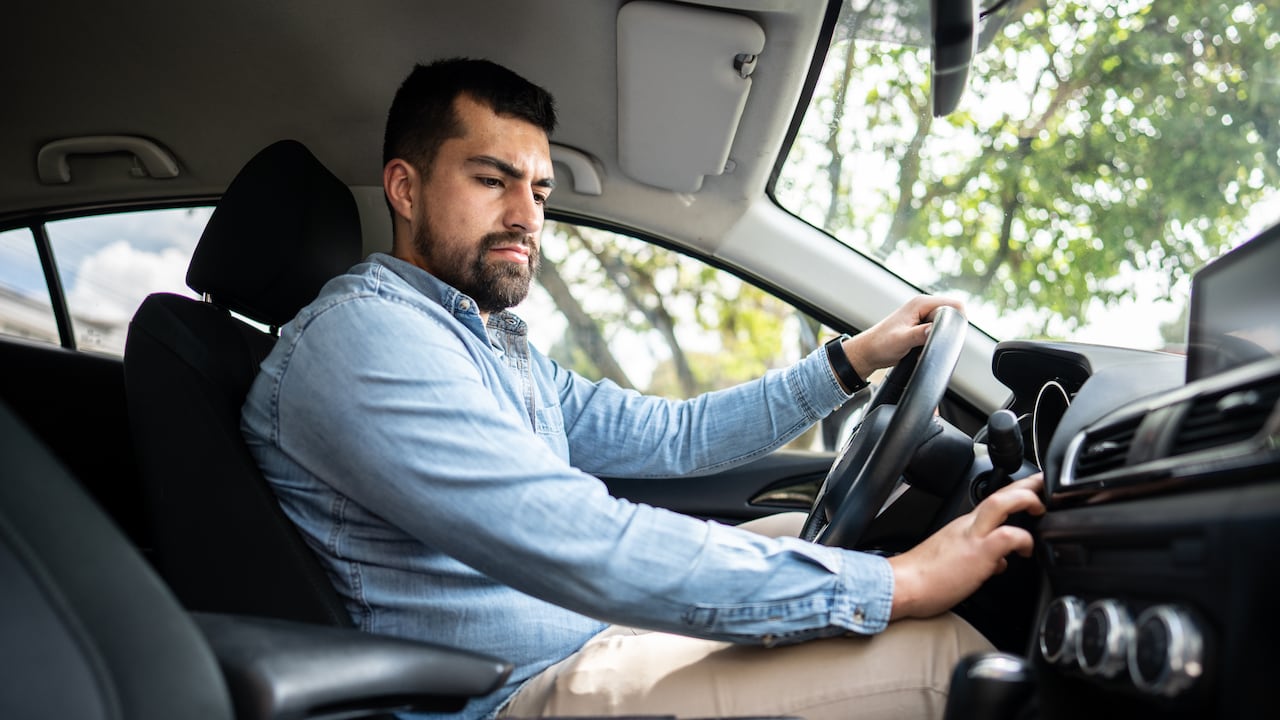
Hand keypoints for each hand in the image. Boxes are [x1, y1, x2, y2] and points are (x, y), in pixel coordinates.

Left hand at [843, 295, 963, 378]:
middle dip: (947, 331)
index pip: (954, 305)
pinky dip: (934, 341)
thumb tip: (935, 330)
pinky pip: (937, 331)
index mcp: (920, 303)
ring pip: (945, 325)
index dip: (956, 320)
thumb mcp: (902, 340)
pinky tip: (921, 348)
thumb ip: (920, 334)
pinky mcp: (921, 326)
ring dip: (939, 337)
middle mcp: (923, 306)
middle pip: (952, 315)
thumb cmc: (880, 344)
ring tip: (922, 345)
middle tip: (930, 342)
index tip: (948, 335)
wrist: (868, 353)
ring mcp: (922, 316)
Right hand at [887, 474, 1044, 620]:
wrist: (902, 585)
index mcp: (964, 527)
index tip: (1031, 491)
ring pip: (1002, 504)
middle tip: (1044, 482)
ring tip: (1040, 507)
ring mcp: (973, 536)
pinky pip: (1007, 536)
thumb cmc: (923, 579)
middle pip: (1000, 494)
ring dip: (1025, 499)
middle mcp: (968, 525)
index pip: (993, 501)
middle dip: (1026, 485)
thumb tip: (1000, 563)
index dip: (1015, 493)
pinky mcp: (977, 552)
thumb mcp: (957, 562)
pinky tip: (1027, 550)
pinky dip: (1022, 538)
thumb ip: (982, 558)